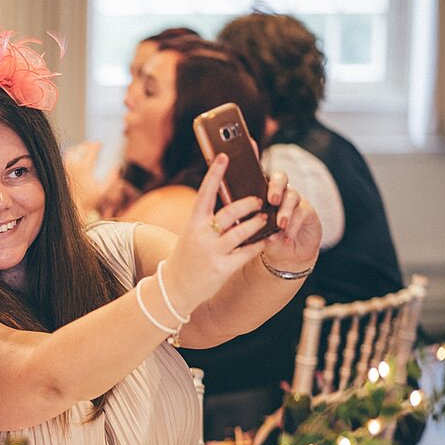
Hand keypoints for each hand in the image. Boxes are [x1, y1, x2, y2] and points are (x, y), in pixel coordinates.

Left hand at [60, 139, 110, 219]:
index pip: (91, 149)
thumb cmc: (87, 201)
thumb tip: (117, 168)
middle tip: (94, 145)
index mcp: (84, 167)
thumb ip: (111, 179)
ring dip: (80, 148)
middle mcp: (73, 164)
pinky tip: (77, 156)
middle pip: (82, 147)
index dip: (97, 145)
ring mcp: (65, 165)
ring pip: (72, 150)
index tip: (101, 144)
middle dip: (89, 145)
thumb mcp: (103, 191)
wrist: (70, 207)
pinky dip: (73, 153)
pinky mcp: (60, 169)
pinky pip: (66, 156)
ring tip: (85, 149)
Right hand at [157, 156, 271, 313]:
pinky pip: (246, 253)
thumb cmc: (188, 256)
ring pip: (241, 232)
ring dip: (257, 223)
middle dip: (247, 204)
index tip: (223, 156)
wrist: (176, 287)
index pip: (205, 192)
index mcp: (193, 222)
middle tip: (259, 199)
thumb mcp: (192, 233)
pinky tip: (268, 239)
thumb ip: (208, 219)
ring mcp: (212, 252)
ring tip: (266, 217)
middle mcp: (202, 235)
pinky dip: (260, 244)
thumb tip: (232, 201)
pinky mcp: (222, 268)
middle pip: (229, 212)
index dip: (214, 173)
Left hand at [257, 171, 318, 275]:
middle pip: (280, 178)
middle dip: (276, 187)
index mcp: (265, 194)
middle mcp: (281, 193)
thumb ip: (250, 221)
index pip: (262, 177)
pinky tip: (287, 238)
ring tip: (281, 225)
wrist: (287, 257)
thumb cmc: (268, 242)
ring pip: (292, 196)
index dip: (259, 178)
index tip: (256, 193)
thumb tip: (238, 216)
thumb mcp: (257, 233)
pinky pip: (302, 212)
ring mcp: (296, 201)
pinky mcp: (308, 211)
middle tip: (272, 201)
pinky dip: (294, 226)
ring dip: (285, 211)